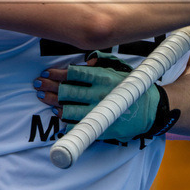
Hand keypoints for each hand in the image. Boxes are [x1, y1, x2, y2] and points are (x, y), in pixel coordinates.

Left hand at [34, 54, 179, 141]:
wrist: (152, 111)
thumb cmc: (131, 87)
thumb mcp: (118, 70)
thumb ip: (100, 66)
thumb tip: (84, 62)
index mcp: (103, 78)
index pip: (73, 74)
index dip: (57, 73)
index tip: (46, 72)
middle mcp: (99, 94)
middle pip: (66, 90)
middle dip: (49, 87)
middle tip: (37, 84)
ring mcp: (99, 112)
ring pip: (68, 108)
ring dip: (52, 102)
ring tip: (42, 96)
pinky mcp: (101, 127)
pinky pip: (77, 125)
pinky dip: (64, 118)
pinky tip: (56, 112)